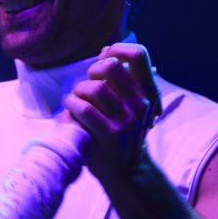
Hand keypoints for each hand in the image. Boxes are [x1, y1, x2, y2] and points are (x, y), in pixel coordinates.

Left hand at [61, 46, 157, 178]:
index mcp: (147, 91)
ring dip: (79, 90)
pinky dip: (72, 104)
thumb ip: (119, 78)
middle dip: (92, 70)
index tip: (103, 59)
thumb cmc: (123, 131)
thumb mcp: (129, 103)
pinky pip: (85, 109)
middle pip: (111, 66)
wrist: (126, 169)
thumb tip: (105, 50)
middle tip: (87, 83)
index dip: (117, 49)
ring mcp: (127, 119)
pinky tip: (70, 106)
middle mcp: (141, 103)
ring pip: (95, 87)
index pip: (139, 54)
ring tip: (75, 98)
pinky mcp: (110, 134)